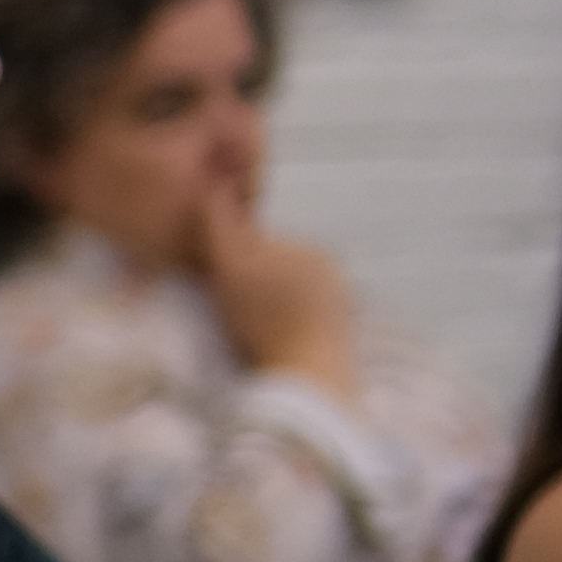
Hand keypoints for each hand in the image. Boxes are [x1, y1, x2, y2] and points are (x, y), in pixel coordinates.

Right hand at [190, 187, 361, 403]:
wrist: (308, 379)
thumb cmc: (264, 321)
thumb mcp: (230, 266)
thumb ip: (221, 224)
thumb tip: (215, 183)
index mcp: (310, 247)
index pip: (260, 244)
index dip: (232, 261)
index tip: (217, 285)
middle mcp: (333, 271)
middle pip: (279, 271)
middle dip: (258, 285)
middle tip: (236, 316)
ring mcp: (345, 306)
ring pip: (296, 299)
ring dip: (276, 310)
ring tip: (255, 337)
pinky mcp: (346, 340)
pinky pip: (311, 326)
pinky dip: (294, 333)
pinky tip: (279, 349)